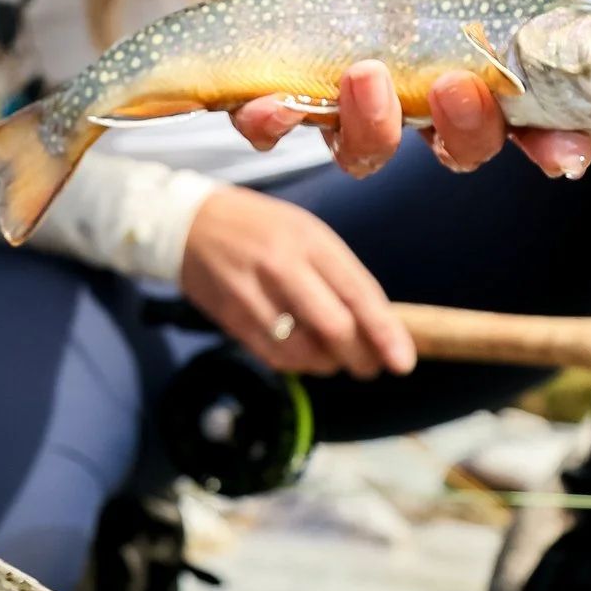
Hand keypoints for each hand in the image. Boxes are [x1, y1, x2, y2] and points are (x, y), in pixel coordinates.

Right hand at [178, 187, 418, 379]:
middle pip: (334, 328)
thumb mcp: (306, 233)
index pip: (358, 293)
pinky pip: (274, 357)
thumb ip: (339, 275)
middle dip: (360, 357)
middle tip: (369, 367)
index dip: (385, 332)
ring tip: (332, 358)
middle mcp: (283, 265)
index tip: (403, 362)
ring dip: (327, 364)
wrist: (187, 223)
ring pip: (304, 351)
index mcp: (311, 240)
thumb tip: (376, 326)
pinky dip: (297, 365)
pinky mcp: (231, 318)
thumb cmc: (259, 228)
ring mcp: (253, 293)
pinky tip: (302, 355)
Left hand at [179, 0, 590, 180]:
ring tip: (364, 75)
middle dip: (467, 135)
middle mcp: (406, 59)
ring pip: (367, 147)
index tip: (565, 150)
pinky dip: (272, 128)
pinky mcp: (266, 66)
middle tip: (458, 89)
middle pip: (454, 139)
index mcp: (463, 19)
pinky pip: (271, 126)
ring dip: (373, 133)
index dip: (548, 133)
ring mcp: (335, 70)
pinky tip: (271, 104)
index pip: (518, 95)